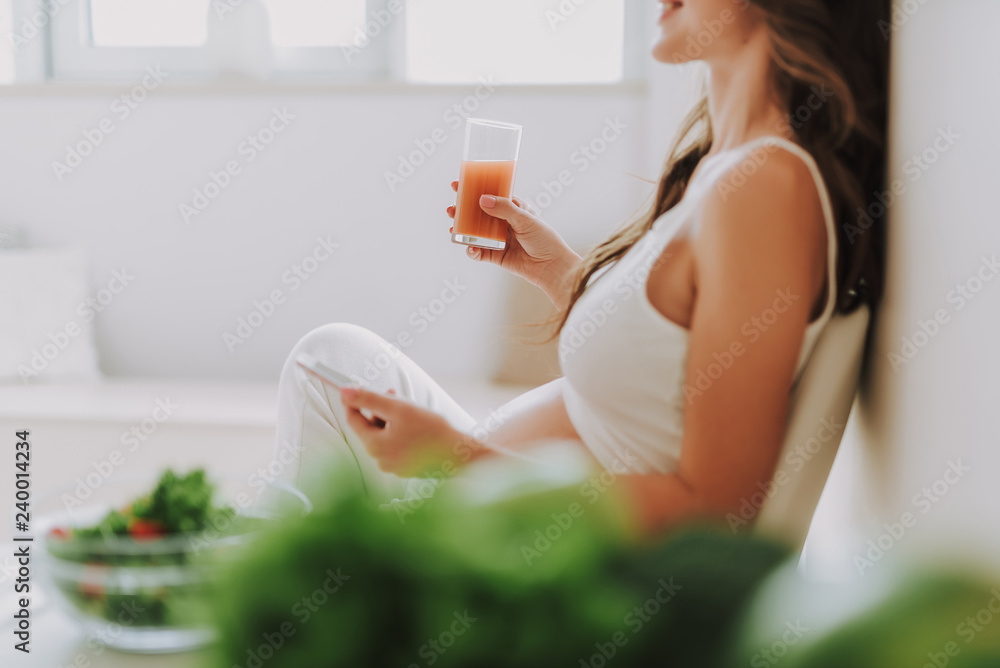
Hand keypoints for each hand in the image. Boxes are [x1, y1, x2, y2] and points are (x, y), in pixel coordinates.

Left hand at [340, 387, 475, 476]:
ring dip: (391, 419)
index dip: (354, 401)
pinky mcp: (407, 468)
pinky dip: (401, 432)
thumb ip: (370, 399)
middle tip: (392, 393)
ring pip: (384, 436)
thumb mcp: (399, 408)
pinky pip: (396, 445)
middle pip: (370, 428)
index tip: (355, 388)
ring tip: (409, 408)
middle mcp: (381, 460)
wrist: (460, 454)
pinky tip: (416, 424)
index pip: (354, 420)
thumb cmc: (432, 431)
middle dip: (379, 409)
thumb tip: (345, 392)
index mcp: (375, 446)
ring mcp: (394, 466)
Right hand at [447, 181, 580, 308]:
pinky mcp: (496, 256)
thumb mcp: (525, 219)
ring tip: (454, 227)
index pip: (490, 196)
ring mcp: (499, 239)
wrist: (552, 267)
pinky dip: (472, 251)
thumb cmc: (544, 240)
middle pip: (478, 214)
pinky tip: (469, 248)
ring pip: (475, 233)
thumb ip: (504, 209)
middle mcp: (504, 223)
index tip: (457, 184)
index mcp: (513, 209)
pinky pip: (480, 252)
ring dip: (463, 230)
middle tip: (452, 209)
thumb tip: (482, 199)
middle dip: (463, 211)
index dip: (474, 190)